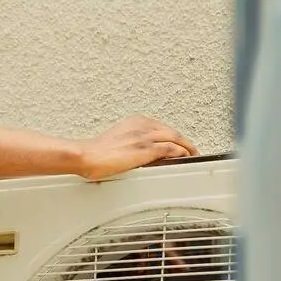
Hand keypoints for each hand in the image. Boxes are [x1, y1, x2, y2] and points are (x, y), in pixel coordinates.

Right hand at [79, 116, 195, 181]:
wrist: (86, 155)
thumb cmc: (96, 152)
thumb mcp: (117, 141)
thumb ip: (131, 143)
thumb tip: (136, 154)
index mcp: (135, 122)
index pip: (161, 128)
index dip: (173, 136)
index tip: (178, 144)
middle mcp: (142, 125)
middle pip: (171, 131)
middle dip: (184, 141)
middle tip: (191, 150)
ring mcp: (145, 136)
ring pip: (175, 138)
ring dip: (187, 147)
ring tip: (193, 155)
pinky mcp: (146, 149)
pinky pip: (171, 148)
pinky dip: (181, 153)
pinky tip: (185, 158)